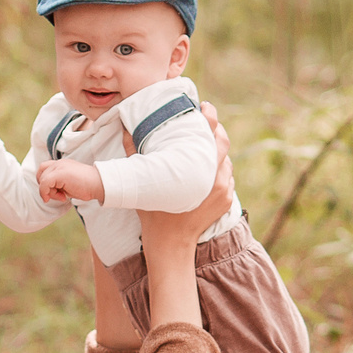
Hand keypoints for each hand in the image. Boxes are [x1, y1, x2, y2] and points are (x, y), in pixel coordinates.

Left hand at [37, 158, 104, 204]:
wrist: (99, 184)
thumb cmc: (88, 186)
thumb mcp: (70, 184)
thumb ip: (60, 184)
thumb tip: (48, 193)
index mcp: (62, 164)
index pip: (45, 169)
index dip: (46, 182)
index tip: (57, 192)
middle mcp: (59, 163)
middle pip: (41, 173)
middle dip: (45, 187)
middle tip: (59, 195)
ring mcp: (59, 167)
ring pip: (42, 180)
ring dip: (49, 192)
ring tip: (63, 196)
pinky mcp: (59, 174)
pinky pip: (44, 184)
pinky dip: (47, 193)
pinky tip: (62, 198)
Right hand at [137, 104, 235, 256]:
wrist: (171, 245)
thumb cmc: (153, 214)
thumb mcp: (141, 182)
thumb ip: (133, 152)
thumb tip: (125, 127)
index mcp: (199, 169)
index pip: (212, 135)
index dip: (210, 118)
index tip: (205, 107)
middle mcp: (217, 178)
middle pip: (223, 144)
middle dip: (215, 129)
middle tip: (205, 119)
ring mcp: (224, 190)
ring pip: (225, 161)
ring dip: (216, 151)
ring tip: (203, 144)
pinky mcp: (227, 201)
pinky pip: (226, 177)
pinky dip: (218, 169)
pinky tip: (206, 167)